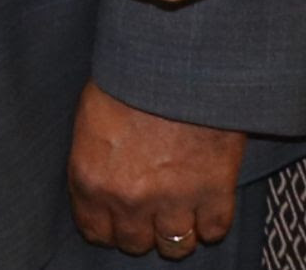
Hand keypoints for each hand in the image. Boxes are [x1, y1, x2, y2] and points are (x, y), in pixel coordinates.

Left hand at [68, 85, 244, 256]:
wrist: (179, 57)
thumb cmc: (132, 76)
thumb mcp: (91, 115)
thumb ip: (93, 160)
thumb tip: (102, 183)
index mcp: (91, 179)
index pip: (96, 231)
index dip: (110, 225)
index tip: (119, 217)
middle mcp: (128, 198)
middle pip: (135, 243)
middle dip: (143, 228)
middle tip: (152, 208)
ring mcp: (172, 200)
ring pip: (174, 246)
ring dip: (177, 232)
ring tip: (181, 211)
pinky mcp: (213, 192)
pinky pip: (214, 230)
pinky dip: (212, 221)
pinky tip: (208, 203)